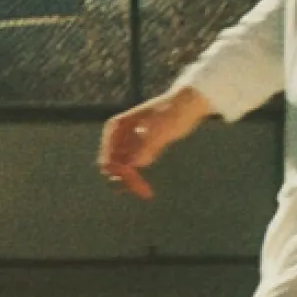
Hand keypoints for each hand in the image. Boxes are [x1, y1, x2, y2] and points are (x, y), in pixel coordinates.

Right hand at [98, 86, 214, 200]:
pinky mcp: (138, 150)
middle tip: (144, 190)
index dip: (119, 171)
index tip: (135, 179)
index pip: (108, 156)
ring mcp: (127, 143)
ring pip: (120, 170)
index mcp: (116, 127)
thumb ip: (148, 145)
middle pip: (112, 166)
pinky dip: (135, 180)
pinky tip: (147, 189)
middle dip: (124, 180)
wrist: (188, 105)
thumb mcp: (162, 128)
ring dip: (129, 182)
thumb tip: (134, 164)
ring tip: (145, 192)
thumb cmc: (174, 112)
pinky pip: (130, 170)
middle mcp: (118, 136)